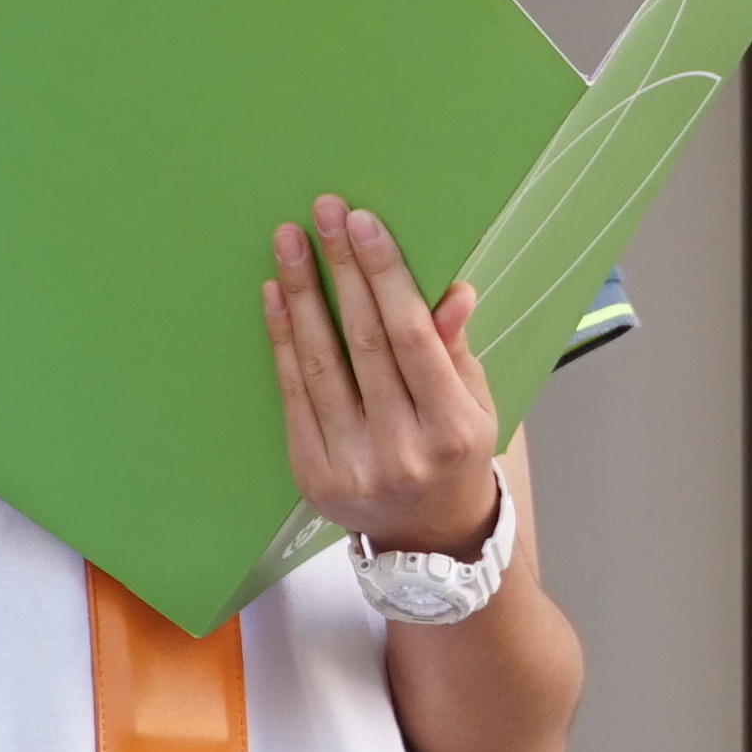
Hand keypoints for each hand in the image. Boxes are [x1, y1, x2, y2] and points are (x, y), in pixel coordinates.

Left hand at [263, 194, 503, 556]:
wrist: (428, 538)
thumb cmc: (456, 454)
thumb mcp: (476, 402)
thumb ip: (454, 347)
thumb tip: (451, 291)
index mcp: (453, 430)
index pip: (414, 338)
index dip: (386, 277)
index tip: (364, 224)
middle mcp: (401, 451)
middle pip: (364, 343)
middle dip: (342, 270)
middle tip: (324, 213)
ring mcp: (351, 466)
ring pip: (321, 364)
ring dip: (301, 295)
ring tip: (289, 242)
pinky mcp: (312, 474)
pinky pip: (293, 394)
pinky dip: (282, 340)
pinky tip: (275, 297)